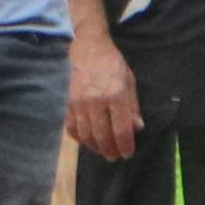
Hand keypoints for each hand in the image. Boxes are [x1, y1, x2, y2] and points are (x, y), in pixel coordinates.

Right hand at [66, 32, 142, 159]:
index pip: (121, 129)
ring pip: (86, 135)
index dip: (125, 145)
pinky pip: (72, 128)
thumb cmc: (111, 63)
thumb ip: (133, 106)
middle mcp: (96, 101)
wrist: (87, 47)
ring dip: (95, 147)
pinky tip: (87, 141)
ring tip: (102, 151)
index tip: (127, 153)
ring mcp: (79, 103)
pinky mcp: (67, 103)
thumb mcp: (129, 81)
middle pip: (102, 136)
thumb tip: (137, 127)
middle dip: (110, 150)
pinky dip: (79, 138)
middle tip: (114, 157)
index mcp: (116, 94)